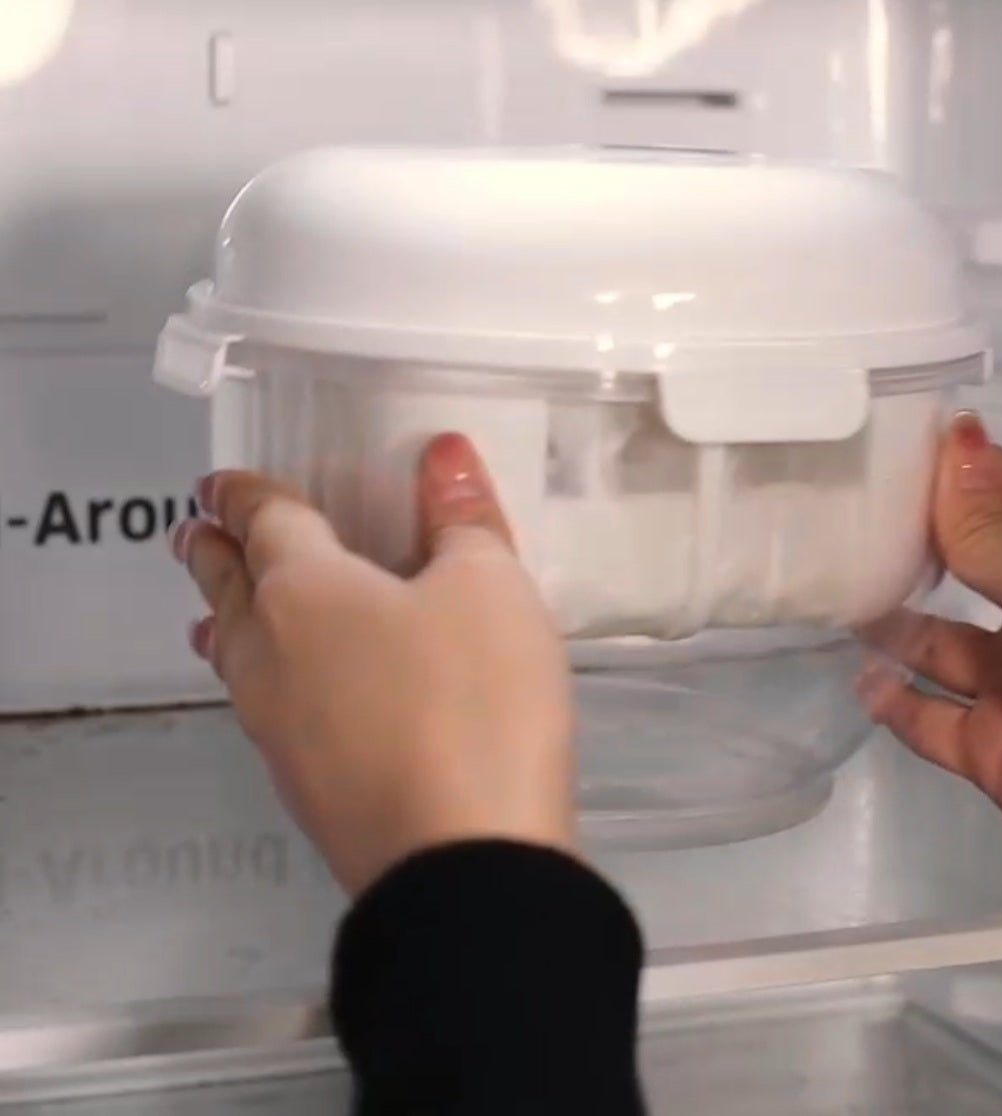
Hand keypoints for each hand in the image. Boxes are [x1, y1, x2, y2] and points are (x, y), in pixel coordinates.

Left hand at [171, 434, 575, 896]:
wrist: (459, 864)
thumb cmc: (473, 704)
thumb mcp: (489, 589)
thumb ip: (462, 517)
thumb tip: (444, 453)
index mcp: (304, 590)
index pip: (263, 523)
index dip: (243, 495)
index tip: (217, 484)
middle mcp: (269, 653)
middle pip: (227, 589)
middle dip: (212, 555)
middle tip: (196, 532)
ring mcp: (276, 727)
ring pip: (234, 655)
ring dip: (225, 620)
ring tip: (215, 612)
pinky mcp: (301, 786)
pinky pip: (261, 707)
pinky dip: (259, 677)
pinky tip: (281, 694)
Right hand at [864, 411, 1001, 869]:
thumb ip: (986, 524)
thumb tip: (954, 435)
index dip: (953, 470)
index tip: (882, 445)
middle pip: (968, 565)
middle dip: (911, 544)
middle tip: (837, 518)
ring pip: (938, 642)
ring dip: (889, 624)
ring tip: (833, 596)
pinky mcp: (994, 747)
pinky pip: (930, 720)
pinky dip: (894, 703)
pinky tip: (858, 679)